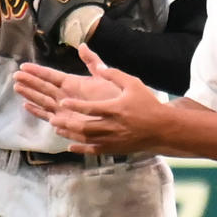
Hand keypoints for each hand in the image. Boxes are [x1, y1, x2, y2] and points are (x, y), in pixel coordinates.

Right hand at [14, 59, 121, 122]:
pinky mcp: (66, 120)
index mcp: (72, 83)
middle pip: (43, 87)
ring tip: (17, 88)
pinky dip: (38, 111)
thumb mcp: (102, 74)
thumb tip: (82, 45)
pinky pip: (49, 115)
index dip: (37, 71)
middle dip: (29, 82)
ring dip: (30, 94)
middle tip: (15, 76)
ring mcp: (65, 108)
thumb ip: (92, 61)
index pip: (51, 75)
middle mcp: (66, 95)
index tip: (24, 66)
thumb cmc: (113, 94)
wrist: (122, 112)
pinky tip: (26, 106)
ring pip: (43, 100)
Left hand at [43, 44, 164, 153]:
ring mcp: (113, 139)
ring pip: (87, 139)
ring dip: (70, 134)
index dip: (76, 105)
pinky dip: (81, 149)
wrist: (162, 128)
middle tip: (54, 117)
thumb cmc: (147, 103)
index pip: (92, 108)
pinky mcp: (114, 148)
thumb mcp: (133, 84)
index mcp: (116, 109)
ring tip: (57, 128)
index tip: (63, 101)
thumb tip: (98, 66)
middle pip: (85, 126)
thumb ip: (114, 74)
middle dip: (68, 123)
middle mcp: (113, 126)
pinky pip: (94, 150)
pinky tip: (70, 146)